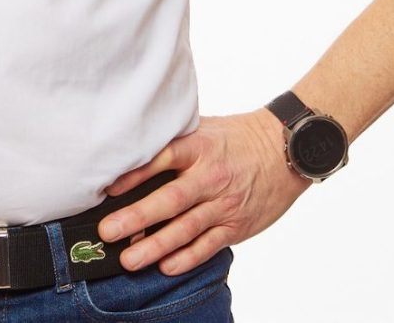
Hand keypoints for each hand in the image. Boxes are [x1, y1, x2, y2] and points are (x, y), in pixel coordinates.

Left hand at [95, 108, 312, 275]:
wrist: (286, 149)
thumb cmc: (237, 137)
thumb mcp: (205, 128)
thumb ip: (173, 138)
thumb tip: (132, 147)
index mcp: (199, 147)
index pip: (162, 159)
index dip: (134, 174)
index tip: (109, 190)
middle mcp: (210, 176)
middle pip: (170, 199)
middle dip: (137, 217)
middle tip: (108, 231)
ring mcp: (225, 203)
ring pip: (187, 228)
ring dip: (156, 246)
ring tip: (129, 259)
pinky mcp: (237, 225)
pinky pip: (209, 245)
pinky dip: (187, 258)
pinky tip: (166, 266)